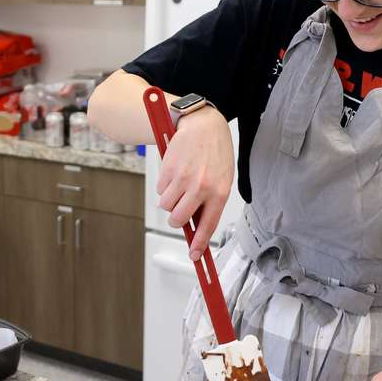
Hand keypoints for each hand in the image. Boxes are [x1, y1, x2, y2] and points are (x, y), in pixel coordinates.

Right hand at [156, 105, 232, 259]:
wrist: (203, 125)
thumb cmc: (215, 152)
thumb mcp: (222, 178)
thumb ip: (211, 202)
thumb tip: (196, 226)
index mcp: (219, 191)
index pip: (207, 225)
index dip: (199, 244)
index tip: (195, 255)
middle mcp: (201, 187)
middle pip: (178, 219)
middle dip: (176, 219)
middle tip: (179, 211)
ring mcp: (183, 178)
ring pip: (166, 205)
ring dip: (170, 200)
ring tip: (180, 184)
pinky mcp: (168, 169)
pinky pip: (160, 190)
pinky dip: (165, 186)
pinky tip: (175, 172)